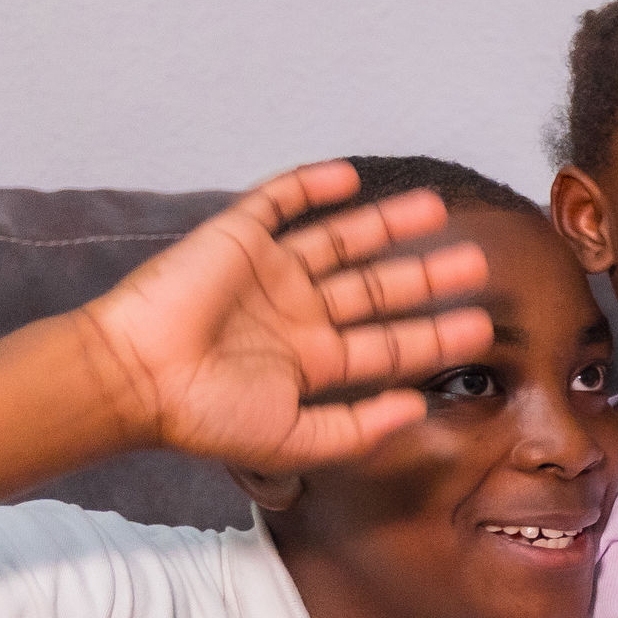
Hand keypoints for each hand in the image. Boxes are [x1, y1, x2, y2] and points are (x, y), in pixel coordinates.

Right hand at [71, 161, 495, 473]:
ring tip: (433, 209)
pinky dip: (311, 186)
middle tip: (476, 264)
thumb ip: (359, 428)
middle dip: (424, 278)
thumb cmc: (206, 416)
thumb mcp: (295, 439)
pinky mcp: (235, 238)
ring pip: (340, 241)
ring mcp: (267, 274)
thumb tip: (418, 409)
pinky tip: (351, 178)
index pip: (386, 345)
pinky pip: (277, 202)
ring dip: (385, 224)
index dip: (433, 337)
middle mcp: (296, 314)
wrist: (135, 378)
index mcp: (309, 361)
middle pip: (375, 290)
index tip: (481, 327)